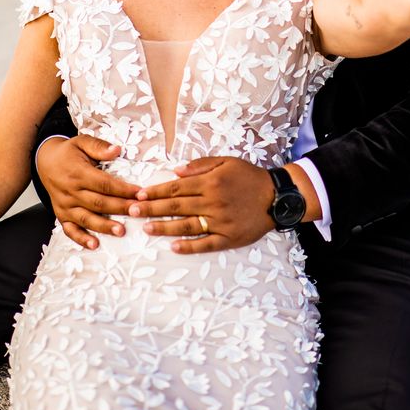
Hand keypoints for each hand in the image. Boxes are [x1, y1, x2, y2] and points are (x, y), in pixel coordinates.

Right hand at [37, 135, 141, 248]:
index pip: (104, 184)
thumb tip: (117, 150)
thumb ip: (99, 146)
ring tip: (121, 231)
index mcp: (78, 173)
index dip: (122, 189)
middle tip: (138, 212)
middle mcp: (71, 191)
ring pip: (86, 218)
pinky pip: (70, 229)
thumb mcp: (82, 141)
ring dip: (104, 226)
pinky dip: (81, 238)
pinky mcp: (61, 215)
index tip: (140, 193)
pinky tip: (94, 244)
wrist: (45, 161)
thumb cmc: (68, 152)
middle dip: (120, 208)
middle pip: (98, 203)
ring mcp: (65, 205)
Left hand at [132, 157, 276, 252]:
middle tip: (131, 212)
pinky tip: (173, 247)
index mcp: (211, 182)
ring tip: (146, 228)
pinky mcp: (229, 237)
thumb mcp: (227, 161)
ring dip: (164, 227)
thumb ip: (200, 165)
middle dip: (151, 209)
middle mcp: (213, 201)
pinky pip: (206, 244)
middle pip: (176, 206)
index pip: (176, 187)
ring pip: (187, 225)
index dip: (156, 191)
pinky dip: (189, 246)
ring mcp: (221, 221)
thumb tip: (175, 170)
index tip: (138, 195)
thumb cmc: (249, 177)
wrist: (277, 196)